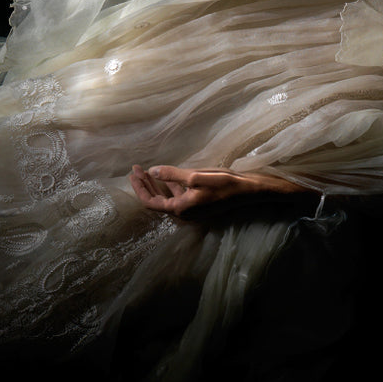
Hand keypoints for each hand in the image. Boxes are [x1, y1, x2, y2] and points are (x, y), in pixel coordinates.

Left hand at [129, 165, 304, 217]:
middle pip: (156, 200)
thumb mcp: (197, 176)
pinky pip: (177, 196)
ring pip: (166, 197)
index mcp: (181, 208)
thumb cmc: (225, 184)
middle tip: (135, 168)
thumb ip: (173, 175)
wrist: (249, 191)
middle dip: (144, 184)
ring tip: (145, 170)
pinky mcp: (198, 204)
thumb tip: (153, 171)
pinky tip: (164, 175)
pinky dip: (168, 185)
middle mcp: (184, 212)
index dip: (139, 187)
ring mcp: (191, 209)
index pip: (151, 201)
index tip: (133, 172)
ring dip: (155, 184)